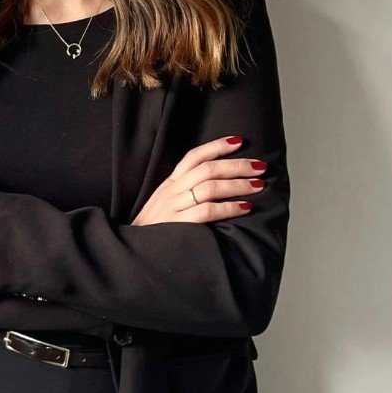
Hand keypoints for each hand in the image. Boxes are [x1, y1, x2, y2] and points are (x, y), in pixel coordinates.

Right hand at [131, 135, 266, 225]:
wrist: (131, 251)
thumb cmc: (152, 230)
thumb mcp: (163, 204)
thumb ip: (183, 192)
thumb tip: (214, 183)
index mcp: (168, 184)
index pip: (193, 157)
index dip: (217, 146)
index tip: (239, 141)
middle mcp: (171, 192)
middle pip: (207, 169)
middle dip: (237, 166)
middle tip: (260, 166)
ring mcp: (173, 208)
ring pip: (210, 187)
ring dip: (238, 185)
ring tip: (258, 185)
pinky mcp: (177, 225)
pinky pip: (208, 211)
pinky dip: (229, 208)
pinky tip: (245, 207)